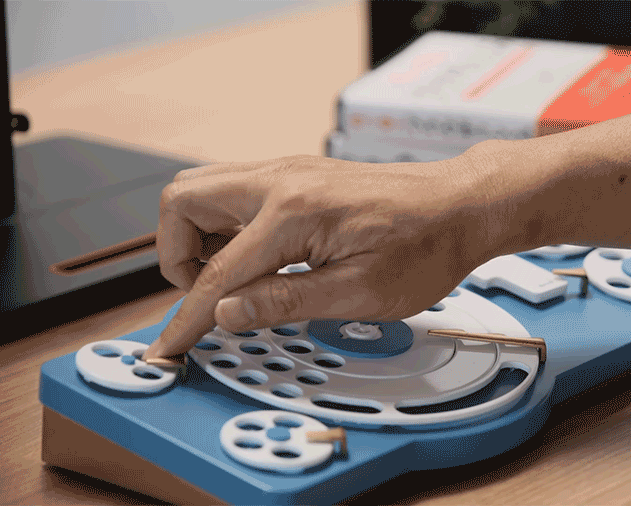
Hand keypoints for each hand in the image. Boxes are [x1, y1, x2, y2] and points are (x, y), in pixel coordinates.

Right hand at [143, 152, 495, 359]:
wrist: (460, 206)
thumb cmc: (425, 247)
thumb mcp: (360, 292)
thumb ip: (285, 302)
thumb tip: (225, 312)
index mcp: (294, 212)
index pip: (217, 272)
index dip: (187, 318)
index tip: (171, 347)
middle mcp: (281, 180)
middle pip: (182, 202)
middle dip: (176, 256)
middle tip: (208, 297)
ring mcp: (287, 172)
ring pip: (202, 191)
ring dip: (198, 237)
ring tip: (235, 281)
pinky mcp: (297, 177)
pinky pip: (233, 192)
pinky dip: (224, 226)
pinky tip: (260, 260)